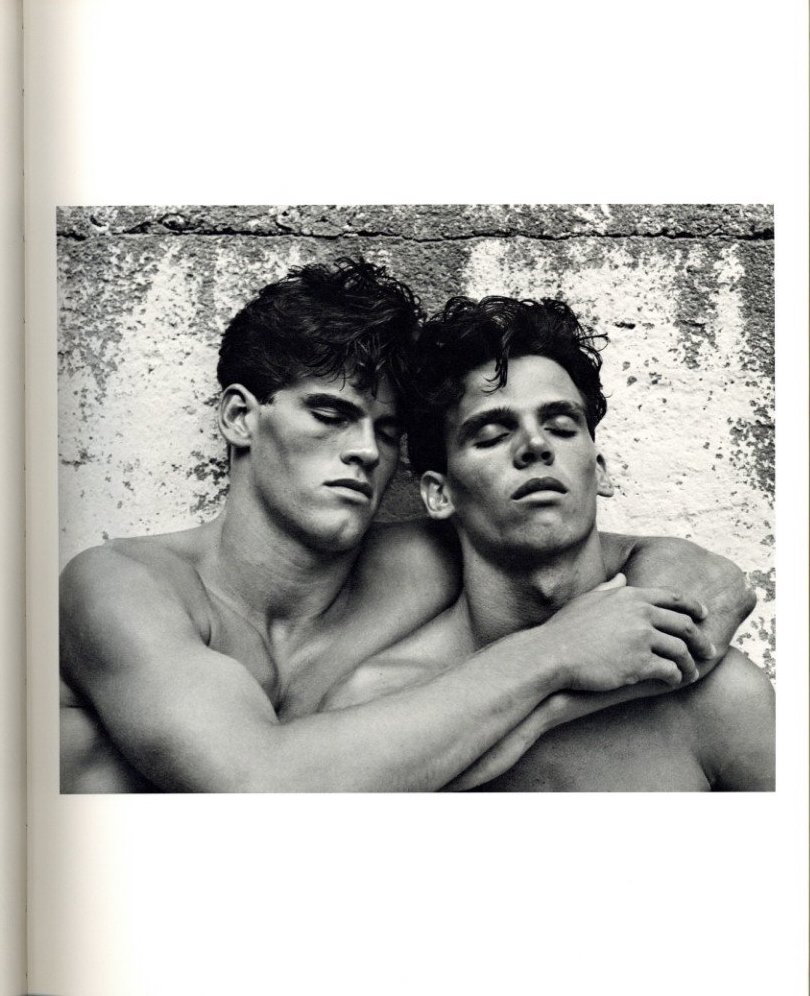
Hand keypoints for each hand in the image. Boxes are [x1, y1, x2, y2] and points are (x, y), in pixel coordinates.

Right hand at [543, 574, 715, 691]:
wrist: (553, 654)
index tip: (703, 615)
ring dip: (689, 663)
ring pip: (680, 650)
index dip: (693, 606)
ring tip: (691, 673)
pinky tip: (673, 681)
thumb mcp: (588, 599)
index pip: (672, 598)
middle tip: (709, 650)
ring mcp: (641, 638)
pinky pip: (669, 670)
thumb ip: (609, 587)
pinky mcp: (639, 663)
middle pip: (684, 625)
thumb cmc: (566, 628)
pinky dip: (675, 677)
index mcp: (630, 595)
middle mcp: (640, 613)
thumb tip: (622, 577)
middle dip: (701, 639)